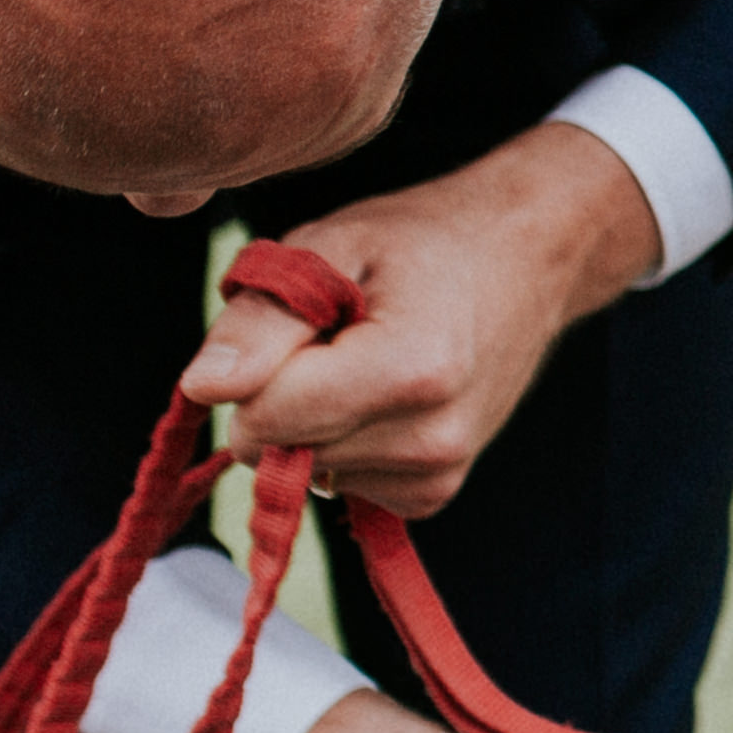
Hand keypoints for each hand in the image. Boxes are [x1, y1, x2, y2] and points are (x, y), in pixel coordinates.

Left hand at [185, 124, 659, 513]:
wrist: (530, 258)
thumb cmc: (424, 240)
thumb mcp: (333, 243)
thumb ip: (261, 317)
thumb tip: (202, 389)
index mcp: (408, 370)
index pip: (261, 417)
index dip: (252, 366)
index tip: (298, 321)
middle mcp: (431, 437)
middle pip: (276, 449)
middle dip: (280, 393)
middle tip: (335, 335)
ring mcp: (438, 472)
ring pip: (301, 470)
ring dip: (311, 420)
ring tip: (366, 358)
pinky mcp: (434, 492)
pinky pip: (338, 484)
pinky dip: (342, 442)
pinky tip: (382, 394)